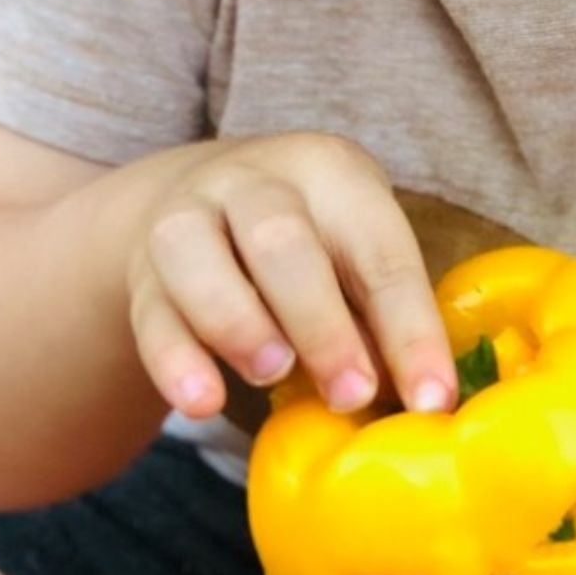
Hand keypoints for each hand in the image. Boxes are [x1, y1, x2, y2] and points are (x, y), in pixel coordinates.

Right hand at [119, 132, 457, 420]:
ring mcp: (189, 215)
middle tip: (352, 394)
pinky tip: (203, 402)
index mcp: (332, 172)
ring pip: (196, 254)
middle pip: (281, 240)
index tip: (432, 400)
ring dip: (238, 322)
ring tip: (273, 375)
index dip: (411, 329)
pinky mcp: (143, 268)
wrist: (201, 198)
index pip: (378, 249)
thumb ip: (380, 318)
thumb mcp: (354, 254)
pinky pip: (151, 312)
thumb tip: (423, 400)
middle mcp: (255, 180)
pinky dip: (174, 361)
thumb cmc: (312, 241)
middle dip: (321, 323)